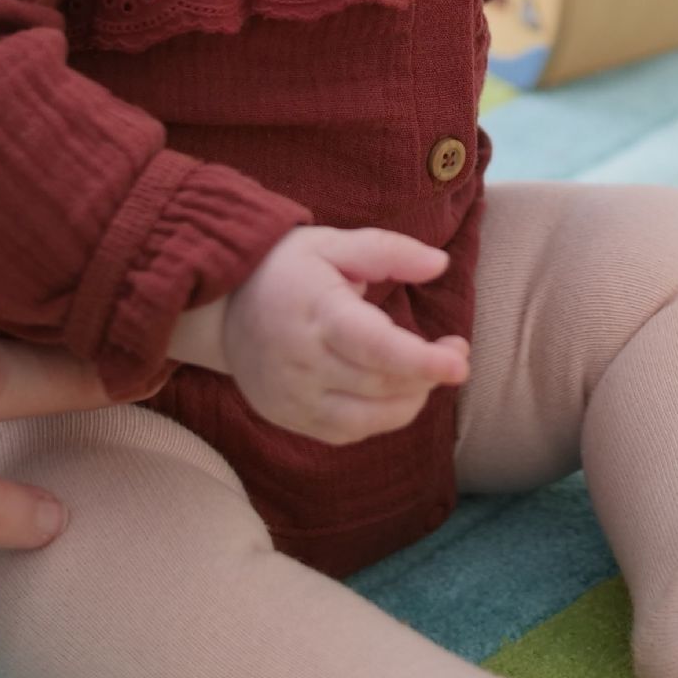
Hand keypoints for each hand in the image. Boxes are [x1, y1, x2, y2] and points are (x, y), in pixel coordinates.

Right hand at [172, 227, 470, 444]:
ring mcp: (291, 395)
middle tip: (455, 351)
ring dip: (410, 400)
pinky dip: (380, 417)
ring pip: (367, 417)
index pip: (374, 347)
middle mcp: (301, 361)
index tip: (459, 361)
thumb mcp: (332, 244)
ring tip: (427, 372)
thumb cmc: (285, 268)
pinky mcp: (288, 416)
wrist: (218, 306)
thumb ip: (388, 251)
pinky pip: (346, 432)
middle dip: (428, 373)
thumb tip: (439, 264)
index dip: (421, 360)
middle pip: (379, 383)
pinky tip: (392, 391)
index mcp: (315, 312)